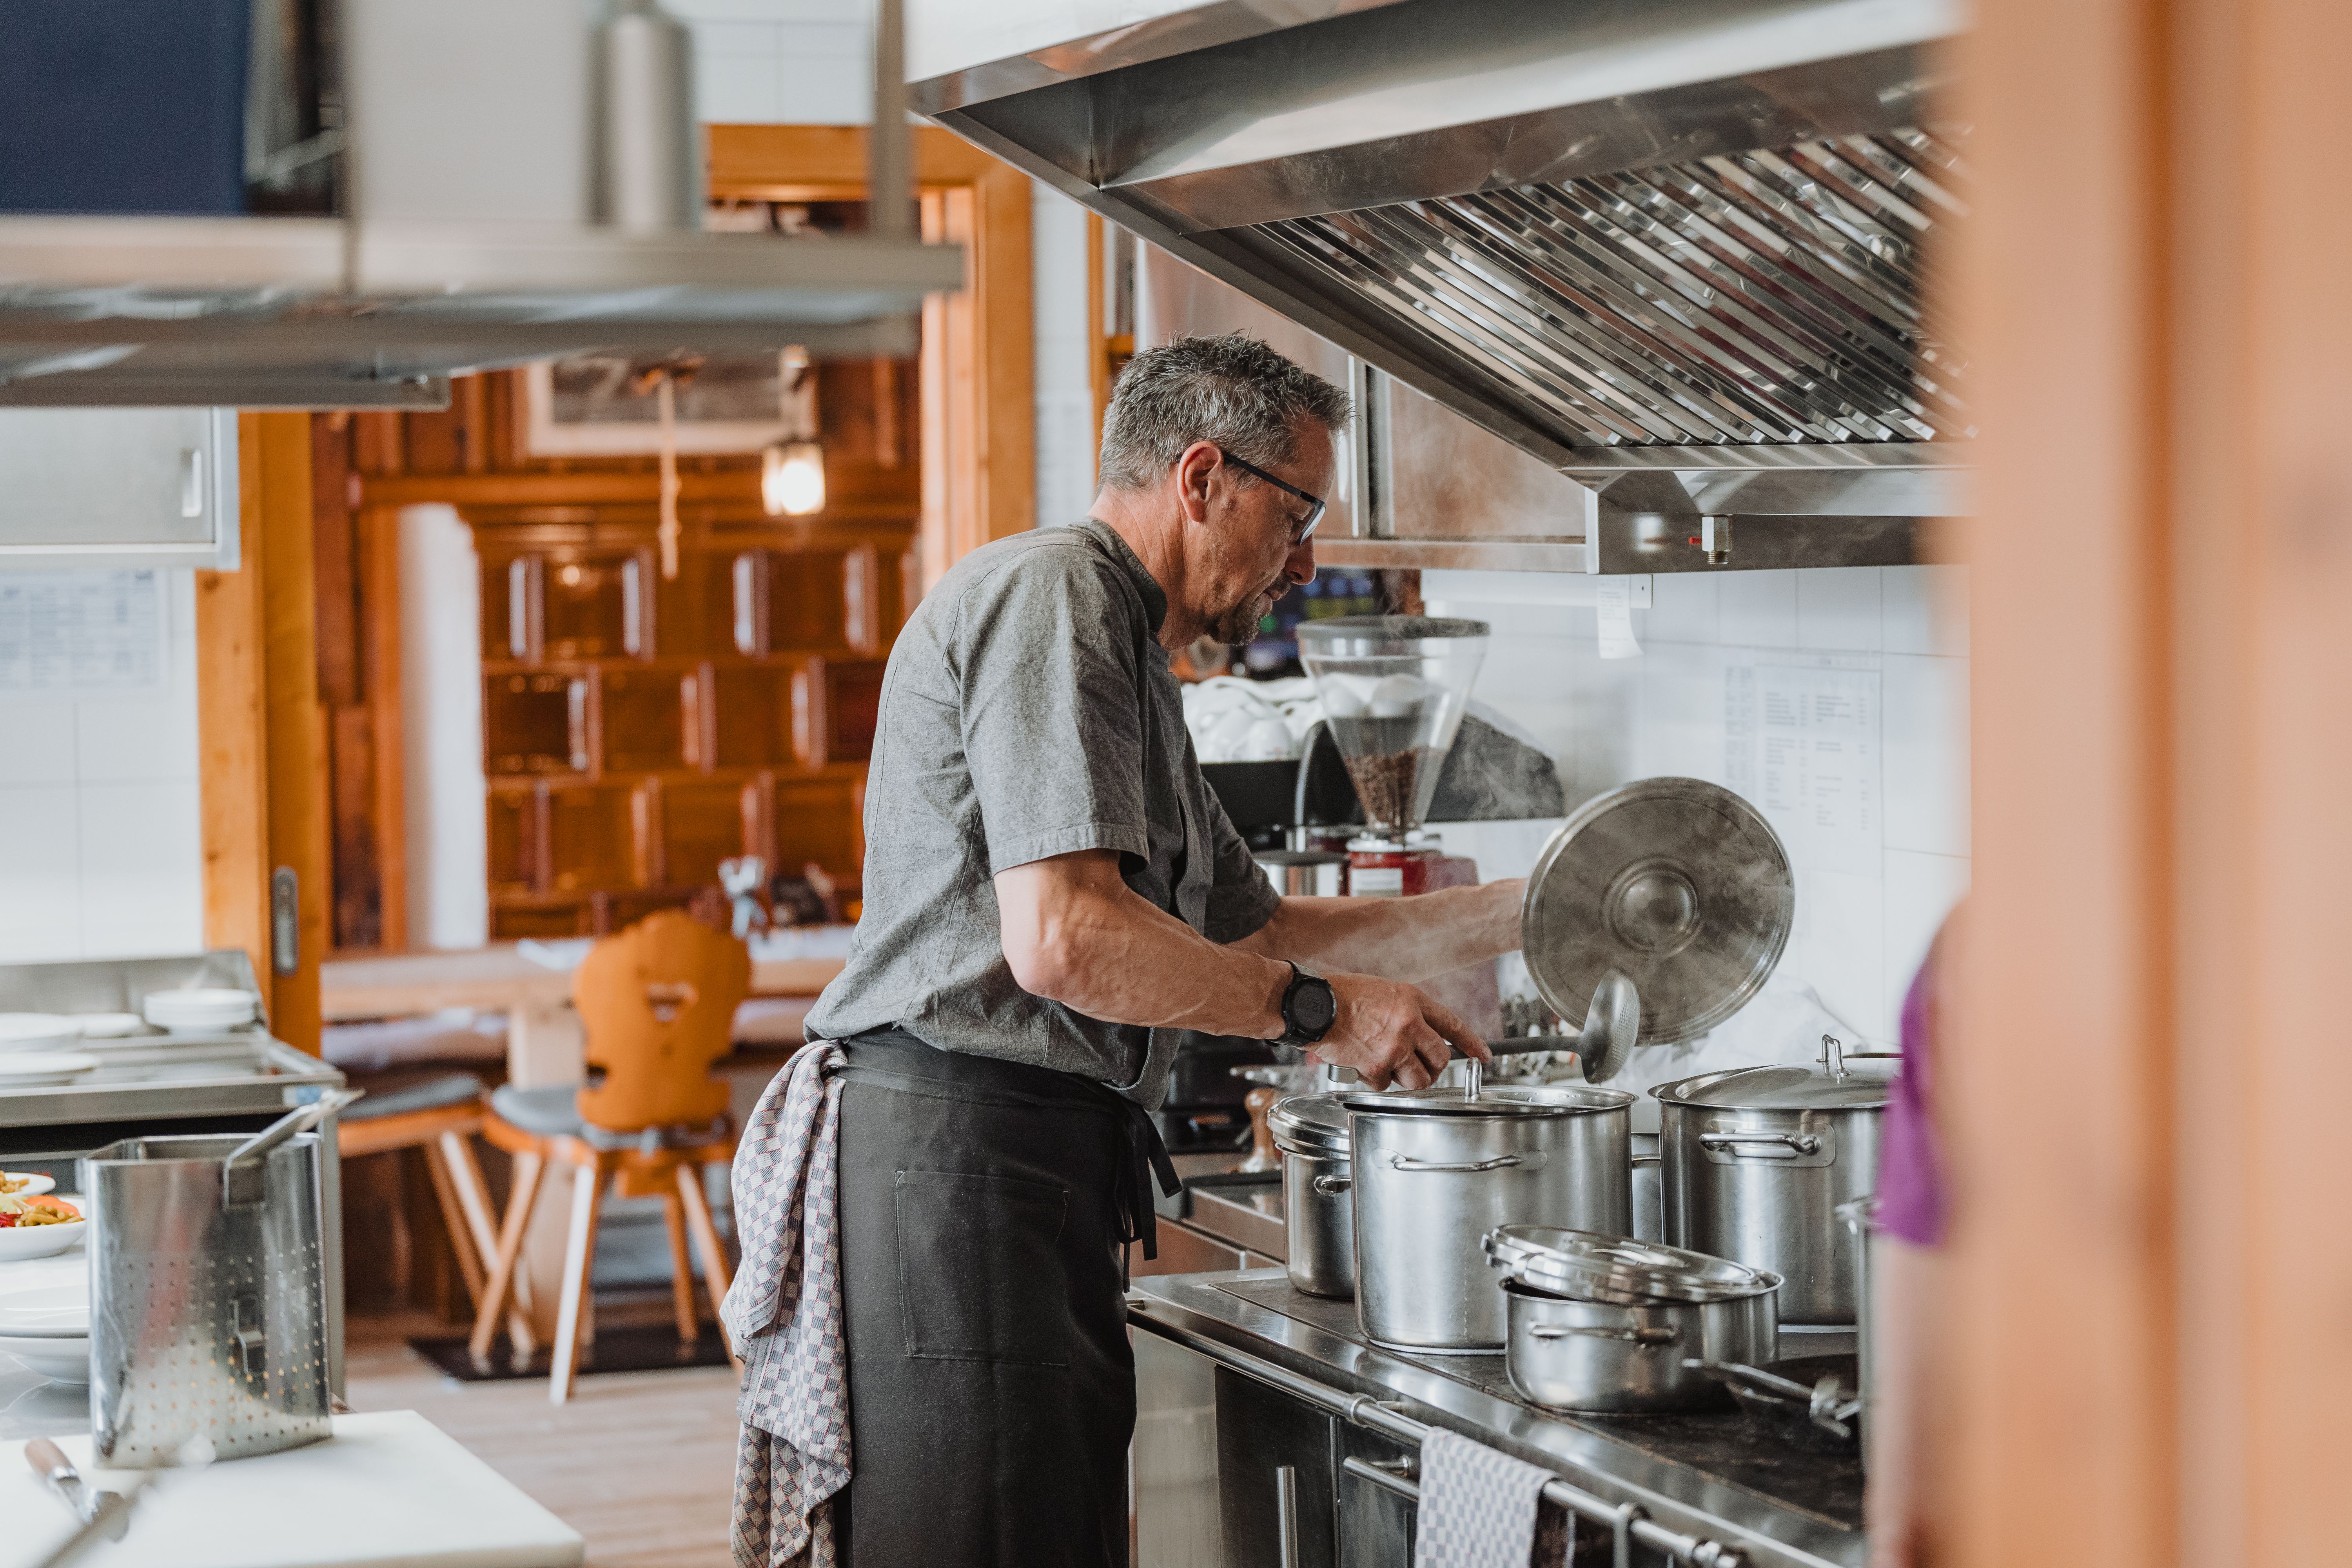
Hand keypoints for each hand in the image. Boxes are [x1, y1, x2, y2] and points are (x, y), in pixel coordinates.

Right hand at [1306, 973, 1489, 1091]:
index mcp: (1412, 999)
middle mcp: (1409, 1023)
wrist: (1311, 1005)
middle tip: (1420, 1069)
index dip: (1470, 1042)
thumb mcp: (1382, 991)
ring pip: (1418, 1079)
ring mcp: (1394, 1047)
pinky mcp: (1376, 1066)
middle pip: (1440, 1059)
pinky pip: (1385, 1085)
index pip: (1452, 1024)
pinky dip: (1375, 1081)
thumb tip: (1419, 1034)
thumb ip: (1405, 1011)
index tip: (1483, 1055)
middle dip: (1433, 1069)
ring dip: (1405, 1079)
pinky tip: (1361, 1065)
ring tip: (1388, 1068)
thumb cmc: (1339, 994)